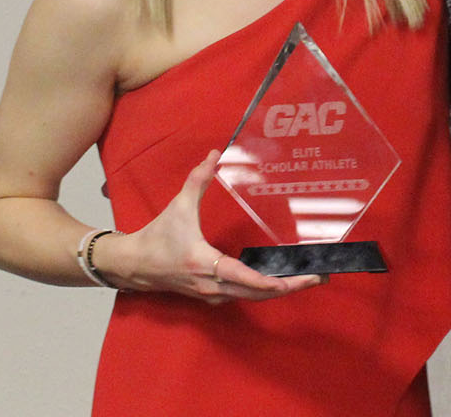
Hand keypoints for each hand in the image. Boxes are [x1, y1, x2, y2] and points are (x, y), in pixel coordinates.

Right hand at [95, 150, 323, 304]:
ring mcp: (211, 294)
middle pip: (256, 293)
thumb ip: (197, 179)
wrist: (133, 265)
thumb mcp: (178, 206)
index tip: (292, 280)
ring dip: (278, 291)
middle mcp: (211, 284)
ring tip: (304, 280)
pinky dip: (262, 291)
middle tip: (317, 278)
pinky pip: (242, 296)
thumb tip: (214, 153)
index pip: (244, 277)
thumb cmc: (156, 237)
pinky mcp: (210, 296)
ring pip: (251, 297)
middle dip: (289, 287)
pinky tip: (277, 281)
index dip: (270, 281)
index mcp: (205, 263)